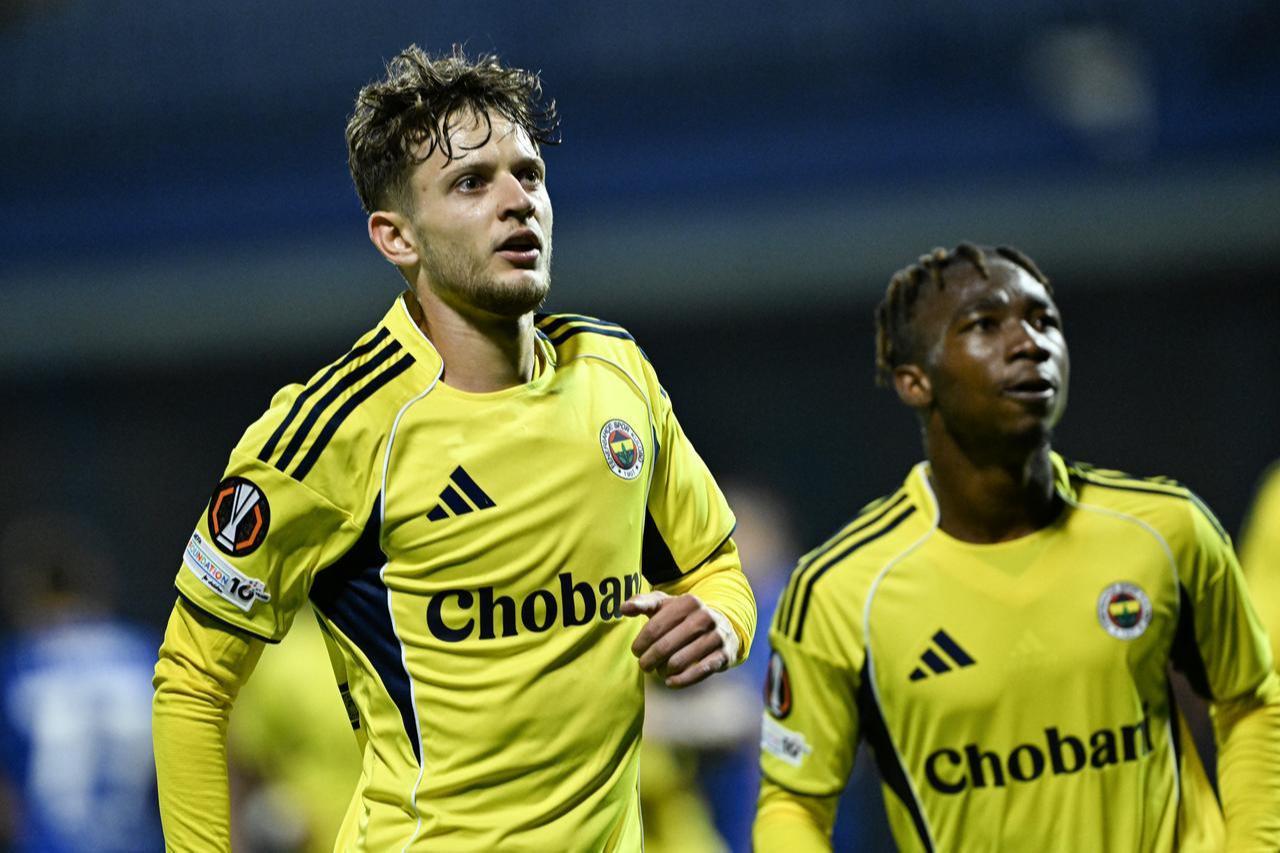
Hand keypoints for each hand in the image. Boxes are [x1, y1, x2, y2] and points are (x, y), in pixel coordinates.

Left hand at [621, 591, 737, 688]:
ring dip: (663, 671)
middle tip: (644, 665)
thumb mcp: (665, 605)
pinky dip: (682, 680)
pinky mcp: (724, 655)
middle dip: (649, 659)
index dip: (641, 642)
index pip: (655, 627)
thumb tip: (624, 608)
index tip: (636, 651)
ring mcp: (717, 637)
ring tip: (658, 671)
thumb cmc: (684, 616)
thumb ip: (643, 603)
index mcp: (688, 602)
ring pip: (679, 661)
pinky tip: (670, 682)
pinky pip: (699, 672)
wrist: (722, 626)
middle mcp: (705, 617)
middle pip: (665, 646)